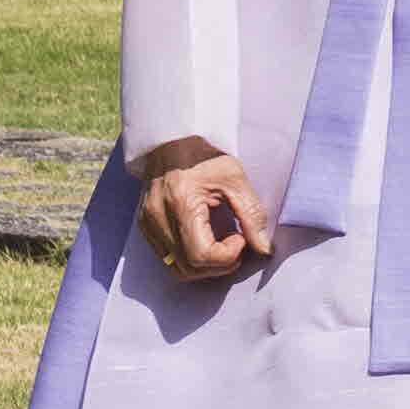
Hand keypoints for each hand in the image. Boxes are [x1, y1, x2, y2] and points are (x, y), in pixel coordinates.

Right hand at [134, 151, 265, 280]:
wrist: (173, 140)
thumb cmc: (205, 155)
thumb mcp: (236, 180)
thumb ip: (252, 215)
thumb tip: (264, 249)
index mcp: (181, 203)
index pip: (202, 256)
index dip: (227, 255)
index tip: (240, 236)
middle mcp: (158, 218)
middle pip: (188, 268)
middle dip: (219, 265)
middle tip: (236, 244)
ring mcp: (147, 224)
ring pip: (175, 269)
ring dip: (205, 267)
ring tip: (222, 245)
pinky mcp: (145, 227)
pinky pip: (166, 258)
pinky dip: (189, 259)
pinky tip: (205, 241)